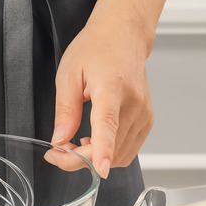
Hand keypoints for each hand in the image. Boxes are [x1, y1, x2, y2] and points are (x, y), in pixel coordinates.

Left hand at [46, 17, 153, 178]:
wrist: (123, 36)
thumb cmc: (96, 48)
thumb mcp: (69, 74)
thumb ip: (65, 110)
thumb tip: (61, 140)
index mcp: (111, 88)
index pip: (108, 123)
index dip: (103, 149)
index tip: (100, 169)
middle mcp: (134, 103)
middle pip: (110, 147)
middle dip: (80, 159)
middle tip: (57, 152)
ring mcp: (144, 114)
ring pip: (119, 154)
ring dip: (95, 158)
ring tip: (75, 143)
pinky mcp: (147, 120)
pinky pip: (128, 150)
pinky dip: (109, 153)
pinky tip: (95, 140)